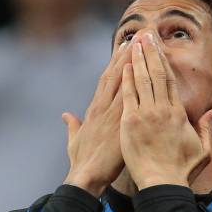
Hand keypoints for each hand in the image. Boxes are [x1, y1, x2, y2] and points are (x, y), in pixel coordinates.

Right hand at [62, 43, 132, 197]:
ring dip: (134, 59)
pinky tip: (143, 67)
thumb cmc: (82, 162)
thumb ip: (72, 126)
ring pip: (123, 79)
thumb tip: (66, 115)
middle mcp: (102, 107)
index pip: (106, 81)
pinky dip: (135, 80)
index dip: (116, 63)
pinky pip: (130, 96)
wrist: (86, 175)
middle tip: (140, 35)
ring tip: (145, 42)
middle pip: (116, 73)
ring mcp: (111, 112)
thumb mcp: (74, 140)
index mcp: (92, 110)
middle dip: (128, 53)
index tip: (125, 48)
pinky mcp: (120, 122)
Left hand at [120, 32, 211, 189]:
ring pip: (142, 80)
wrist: (162, 184)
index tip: (159, 48)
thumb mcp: (201, 150)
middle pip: (156, 74)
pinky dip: (126, 79)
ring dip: (138, 59)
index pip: (170, 81)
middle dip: (150, 53)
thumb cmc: (181, 171)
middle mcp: (162, 110)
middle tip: (145, 35)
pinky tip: (124, 65)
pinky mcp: (130, 123)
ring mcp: (145, 115)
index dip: (163, 62)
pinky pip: (128, 96)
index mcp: (178, 113)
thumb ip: (206, 129)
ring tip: (134, 42)